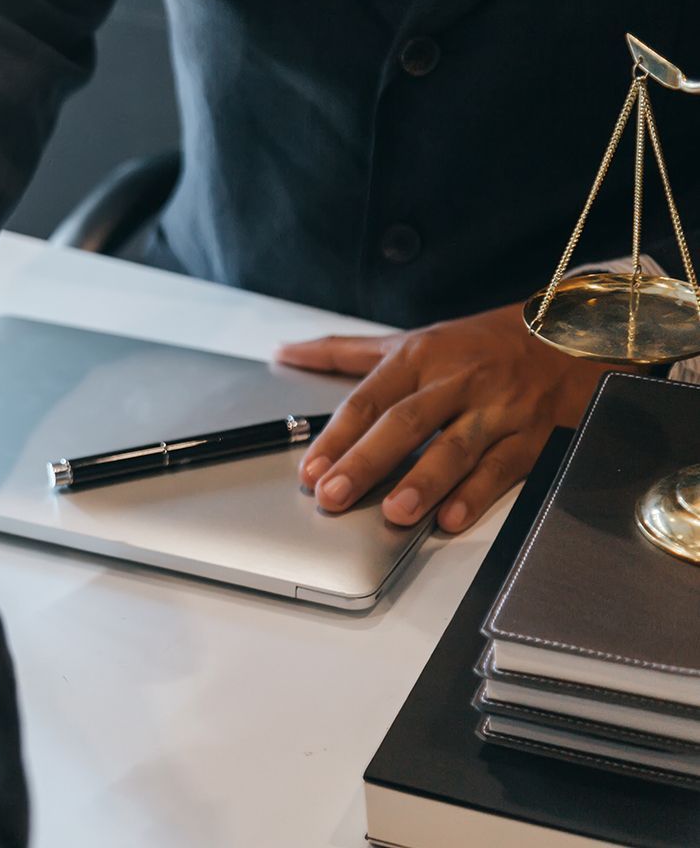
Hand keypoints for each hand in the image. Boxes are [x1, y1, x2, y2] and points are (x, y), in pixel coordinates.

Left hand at [275, 303, 630, 532]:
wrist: (566, 334)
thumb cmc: (476, 344)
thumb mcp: (410, 340)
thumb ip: (344, 352)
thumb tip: (286, 352)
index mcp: (419, 356)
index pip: (369, 399)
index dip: (337, 437)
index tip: (311, 469)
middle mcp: (456, 380)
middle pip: (405, 423)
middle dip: (366, 462)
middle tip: (333, 496)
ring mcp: (496, 408)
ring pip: (455, 447)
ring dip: (423, 482)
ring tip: (394, 514)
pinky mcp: (532, 434)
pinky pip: (502, 467)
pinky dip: (477, 494)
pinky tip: (451, 519)